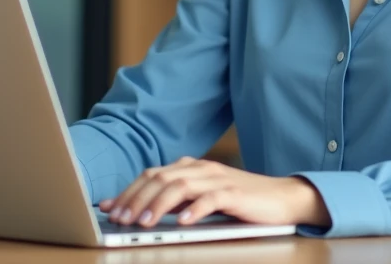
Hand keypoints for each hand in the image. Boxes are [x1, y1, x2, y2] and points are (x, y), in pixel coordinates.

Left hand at [98, 157, 329, 228]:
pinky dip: (195, 210)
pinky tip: (183, 223)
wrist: (281, 197)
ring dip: (158, 205)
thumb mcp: (200, 199)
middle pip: (161, 178)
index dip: (128, 191)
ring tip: (144, 223)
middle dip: (136, 198)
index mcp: (190, 167)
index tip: (109, 209)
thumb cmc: (238, 201)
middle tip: (120, 219)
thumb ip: (173, 201)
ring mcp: (218, 179)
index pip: (152, 174)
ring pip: (180, 186)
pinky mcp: (236, 193)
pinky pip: (211, 199)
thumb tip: (138, 211)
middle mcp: (201, 168)